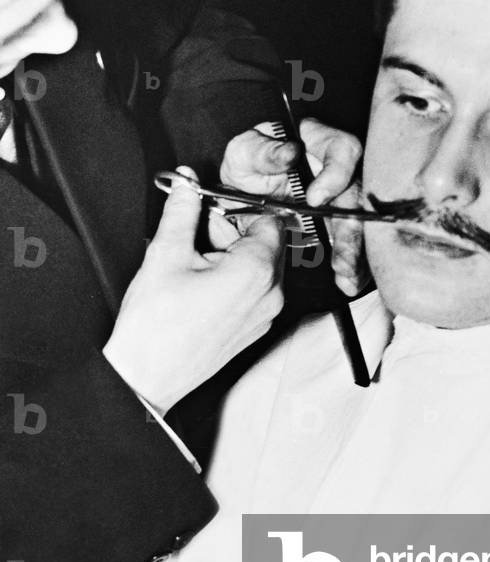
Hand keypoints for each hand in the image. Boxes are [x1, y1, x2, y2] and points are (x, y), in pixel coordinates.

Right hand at [104, 167, 284, 415]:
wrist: (146, 379)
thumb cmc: (155, 325)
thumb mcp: (166, 254)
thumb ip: (183, 210)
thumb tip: (187, 182)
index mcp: (257, 271)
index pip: (270, 219)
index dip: (242, 208)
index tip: (215, 208)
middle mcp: (272, 294)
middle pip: (269, 242)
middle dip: (236, 231)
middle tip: (198, 233)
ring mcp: (266, 315)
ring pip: (262, 266)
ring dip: (234, 254)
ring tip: (195, 261)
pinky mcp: (255, 328)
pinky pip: (256, 290)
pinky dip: (235, 278)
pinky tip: (201, 282)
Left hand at [218, 117, 368, 296]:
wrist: (238, 198)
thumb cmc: (245, 166)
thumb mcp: (245, 152)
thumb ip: (264, 150)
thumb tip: (290, 152)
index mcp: (320, 143)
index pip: (344, 150)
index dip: (336, 174)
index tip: (315, 199)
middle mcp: (338, 171)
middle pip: (358, 195)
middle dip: (351, 229)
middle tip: (341, 255)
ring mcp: (341, 199)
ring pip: (360, 224)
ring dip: (355, 252)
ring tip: (346, 275)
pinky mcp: (338, 226)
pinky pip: (354, 244)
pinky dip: (352, 265)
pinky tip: (348, 281)